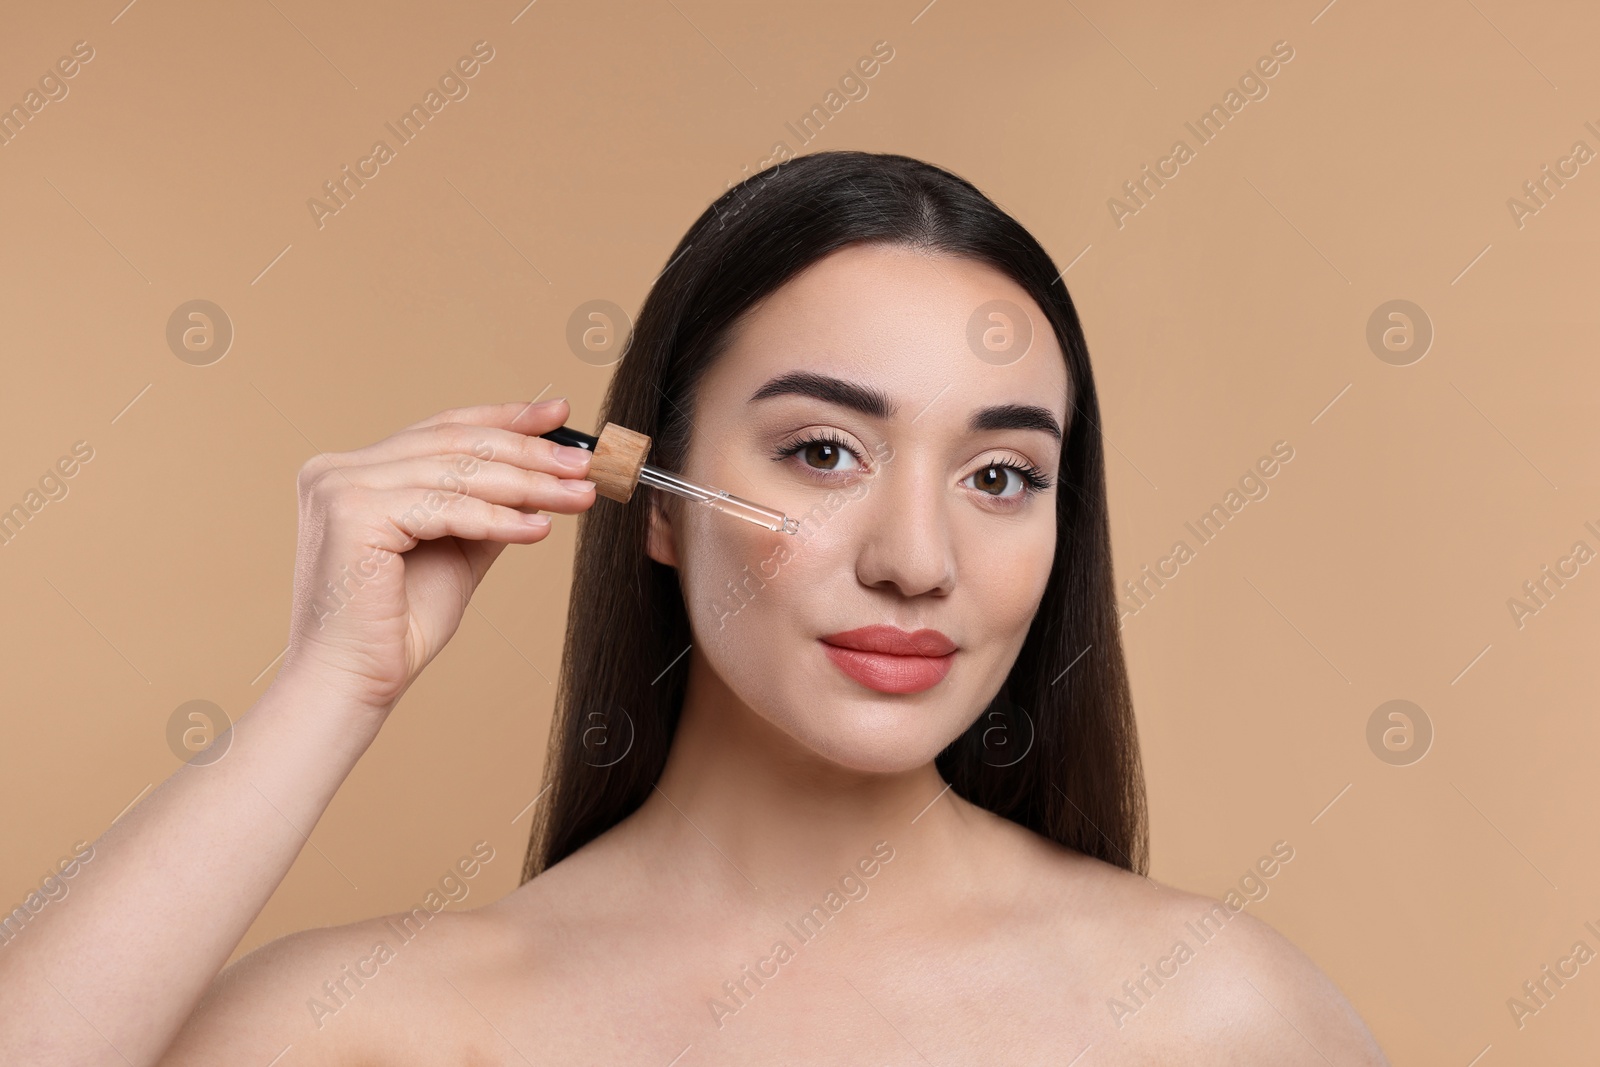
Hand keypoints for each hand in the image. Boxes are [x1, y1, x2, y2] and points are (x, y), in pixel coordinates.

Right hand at [278, 397, 593, 716]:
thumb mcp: (457, 552)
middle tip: (584, 461)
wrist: (352, 683)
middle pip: (455, 445)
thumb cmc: (398, 628)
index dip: (505, 419)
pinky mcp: (353, 514)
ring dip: (528, 484)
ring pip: (458, 474)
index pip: (442, 429)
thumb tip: (540, 479)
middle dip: (529, 452)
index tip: (560, 416)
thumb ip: (487, 510)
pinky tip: (539, 529)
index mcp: (354, 472)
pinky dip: (500, 519)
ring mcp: (340, 488)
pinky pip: (446, 509)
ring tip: (578, 494)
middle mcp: (339, 470)